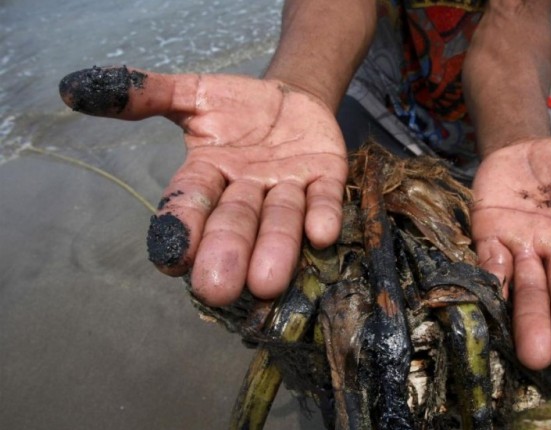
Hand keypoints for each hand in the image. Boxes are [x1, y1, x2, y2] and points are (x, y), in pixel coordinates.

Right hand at [59, 66, 347, 305]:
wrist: (292, 100)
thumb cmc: (237, 107)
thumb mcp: (190, 95)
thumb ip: (145, 94)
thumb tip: (72, 89)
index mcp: (208, 175)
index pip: (190, 202)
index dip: (180, 227)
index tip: (170, 258)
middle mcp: (247, 191)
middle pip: (236, 222)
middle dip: (227, 252)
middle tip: (217, 287)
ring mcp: (289, 188)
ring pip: (281, 220)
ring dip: (276, 248)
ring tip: (266, 282)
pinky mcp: (327, 179)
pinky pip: (325, 198)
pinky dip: (323, 214)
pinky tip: (322, 234)